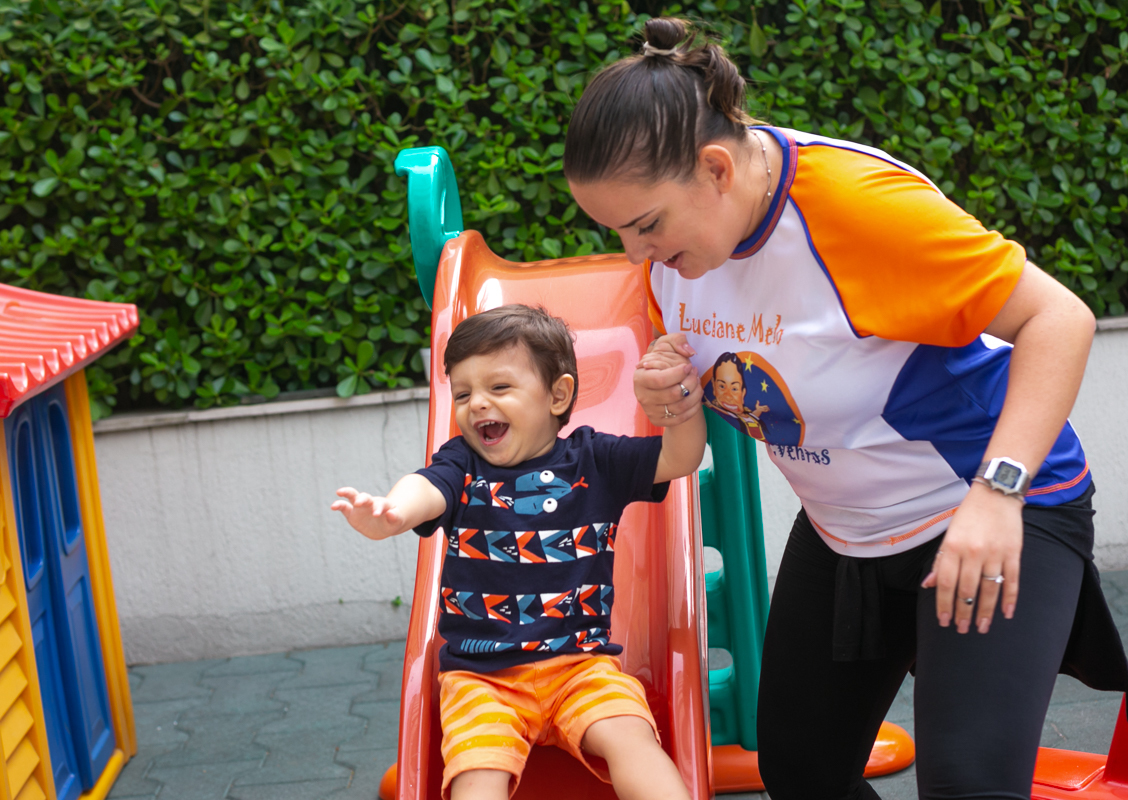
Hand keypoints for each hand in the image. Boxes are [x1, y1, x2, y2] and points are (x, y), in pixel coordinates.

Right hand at [331, 487, 405, 540]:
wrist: (383, 526)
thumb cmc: (391, 522)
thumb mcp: (396, 522)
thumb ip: (395, 517)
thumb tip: (391, 513)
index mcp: (383, 504)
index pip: (380, 504)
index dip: (378, 508)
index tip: (376, 514)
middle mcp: (370, 502)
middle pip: (365, 496)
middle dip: (362, 499)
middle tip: (358, 503)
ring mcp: (360, 507)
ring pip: (353, 496)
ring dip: (347, 493)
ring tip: (339, 492)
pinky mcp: (352, 513)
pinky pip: (344, 507)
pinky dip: (338, 505)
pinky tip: (333, 506)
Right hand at [634, 335, 701, 426]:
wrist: (660, 381)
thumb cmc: (664, 361)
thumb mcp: (667, 344)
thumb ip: (678, 340)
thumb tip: (688, 352)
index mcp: (640, 377)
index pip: (661, 380)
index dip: (679, 373)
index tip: (688, 366)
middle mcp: (642, 396)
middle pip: (673, 394)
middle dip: (690, 383)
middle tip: (695, 374)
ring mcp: (650, 410)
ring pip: (679, 407)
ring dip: (695, 394)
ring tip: (697, 383)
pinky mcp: (659, 420)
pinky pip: (681, 418)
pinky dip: (693, 408)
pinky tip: (696, 396)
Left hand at [921, 482, 1023, 633]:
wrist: (995, 494)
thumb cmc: (968, 517)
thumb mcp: (948, 536)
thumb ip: (940, 562)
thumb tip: (928, 585)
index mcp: (953, 547)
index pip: (947, 583)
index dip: (944, 604)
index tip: (944, 621)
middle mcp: (973, 552)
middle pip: (967, 590)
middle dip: (963, 613)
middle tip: (962, 629)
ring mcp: (995, 553)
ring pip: (990, 590)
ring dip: (986, 612)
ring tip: (982, 627)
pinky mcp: (1013, 553)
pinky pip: (1012, 581)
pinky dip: (1010, 599)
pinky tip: (1006, 614)